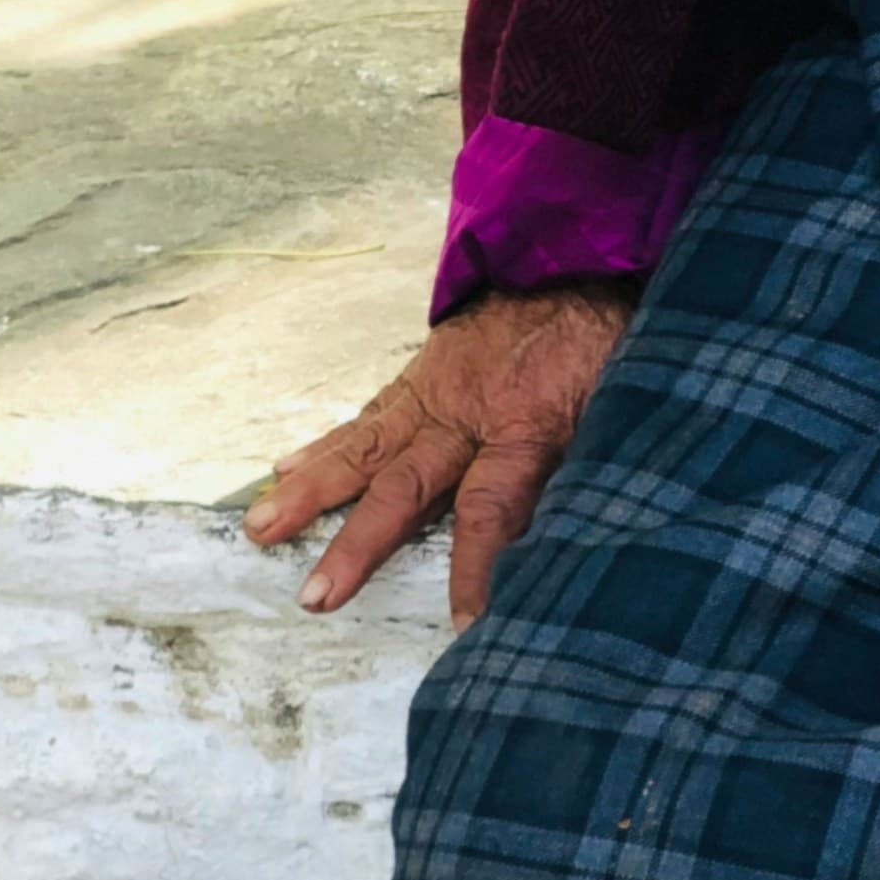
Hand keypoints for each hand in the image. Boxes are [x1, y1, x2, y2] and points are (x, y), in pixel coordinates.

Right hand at [245, 282, 633, 629]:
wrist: (580, 256)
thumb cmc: (608, 341)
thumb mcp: (619, 405)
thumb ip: (589, 468)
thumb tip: (573, 538)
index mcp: (527, 424)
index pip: (492, 507)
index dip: (476, 567)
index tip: (462, 623)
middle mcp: (467, 412)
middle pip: (406, 485)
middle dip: (358, 545)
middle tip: (315, 596)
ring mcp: (436, 390)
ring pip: (367, 447)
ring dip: (311, 492)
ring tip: (261, 529)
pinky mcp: (421, 373)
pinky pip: (369, 415)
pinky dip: (325, 444)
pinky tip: (283, 470)